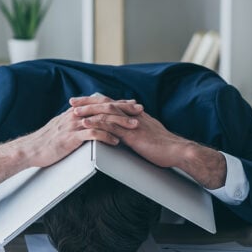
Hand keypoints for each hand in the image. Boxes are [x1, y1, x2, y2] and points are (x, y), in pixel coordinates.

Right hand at [0, 94, 141, 184]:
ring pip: (101, 120)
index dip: (118, 104)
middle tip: (140, 110)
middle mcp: (76, 115)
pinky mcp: (71, 138)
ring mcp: (73, 126)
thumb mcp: (63, 128)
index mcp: (76, 112)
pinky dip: (106, 136)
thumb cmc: (46, 142)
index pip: (101, 104)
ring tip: (134, 126)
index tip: (133, 104)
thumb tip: (89, 123)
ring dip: (120, 122)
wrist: (30, 149)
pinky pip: (92, 134)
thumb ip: (76, 123)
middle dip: (125, 109)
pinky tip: (116, 141)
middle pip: (105, 109)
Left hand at [80, 106, 226, 189]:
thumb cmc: (165, 146)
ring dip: (88, 110)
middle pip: (106, 103)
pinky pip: (111, 126)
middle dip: (88, 101)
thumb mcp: (149, 134)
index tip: (83, 101)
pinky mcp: (132, 134)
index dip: (97, 101)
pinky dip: (96, 123)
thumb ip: (137, 130)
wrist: (178, 151)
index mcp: (135, 115)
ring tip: (74, 110)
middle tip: (72, 101)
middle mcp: (132, 115)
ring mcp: (131, 123)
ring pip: (106, 112)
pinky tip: (85, 124)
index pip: (112, 104)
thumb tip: (126, 131)